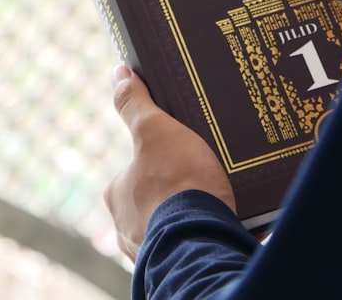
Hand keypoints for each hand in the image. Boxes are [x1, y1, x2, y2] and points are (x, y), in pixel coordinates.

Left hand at [104, 66, 234, 260]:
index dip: (159, 157)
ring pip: (173, 223)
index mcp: (117, 195)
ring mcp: (152, 251)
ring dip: (192, 212)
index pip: (134, 168)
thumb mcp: (155, 130)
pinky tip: (224, 221)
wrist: (204, 242)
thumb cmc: (176, 184)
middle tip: (205, 174)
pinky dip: (205, 232)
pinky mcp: (181, 266)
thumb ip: (135, 104)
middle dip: (177, 188)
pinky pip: (194, 243)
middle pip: (154, 197)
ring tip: (220, 197)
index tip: (183, 154)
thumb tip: (118, 74)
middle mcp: (126, 227)